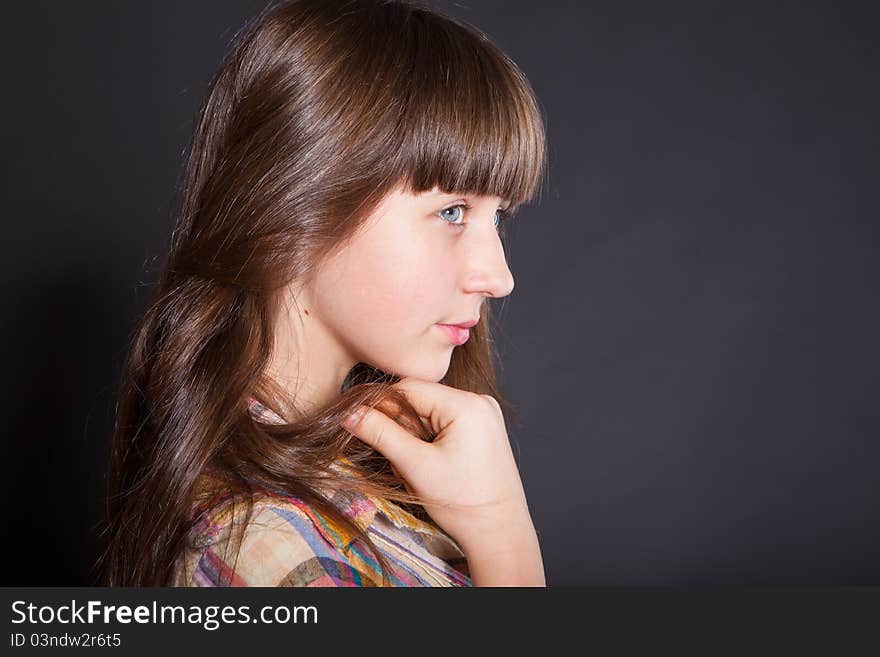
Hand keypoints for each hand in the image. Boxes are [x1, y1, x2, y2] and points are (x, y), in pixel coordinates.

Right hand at [342, 377, 533, 552]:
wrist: (499, 531)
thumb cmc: (463, 503)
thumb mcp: (415, 466)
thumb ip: (381, 434)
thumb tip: (350, 413)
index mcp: (467, 404)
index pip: (409, 388)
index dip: (382, 406)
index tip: (365, 428)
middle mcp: (479, 401)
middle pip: (420, 401)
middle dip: (403, 430)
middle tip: (403, 462)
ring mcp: (483, 414)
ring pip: (429, 414)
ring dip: (414, 439)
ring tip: (421, 471)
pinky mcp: (483, 428)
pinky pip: (443, 423)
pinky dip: (429, 442)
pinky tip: (434, 467)